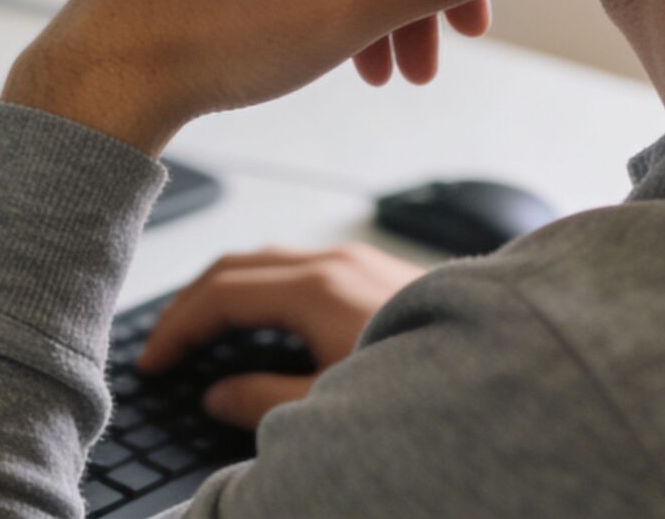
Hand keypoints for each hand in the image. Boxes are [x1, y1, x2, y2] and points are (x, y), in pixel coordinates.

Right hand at [137, 243, 426, 427]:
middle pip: (240, 266)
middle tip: (165, 343)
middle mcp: (337, 261)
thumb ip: (263, 399)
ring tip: (205, 332)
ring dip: (230, 290)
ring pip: (273, 261)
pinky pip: (306, 266)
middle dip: (193, 303)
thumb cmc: (431, 390)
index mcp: (316, 288)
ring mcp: (363, 259)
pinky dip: (267, 289)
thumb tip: (216, 393)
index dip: (177, 327)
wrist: (514, 371)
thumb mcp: (331, 405)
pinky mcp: (383, 271)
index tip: (151, 361)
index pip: (220, 294)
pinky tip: (267, 323)